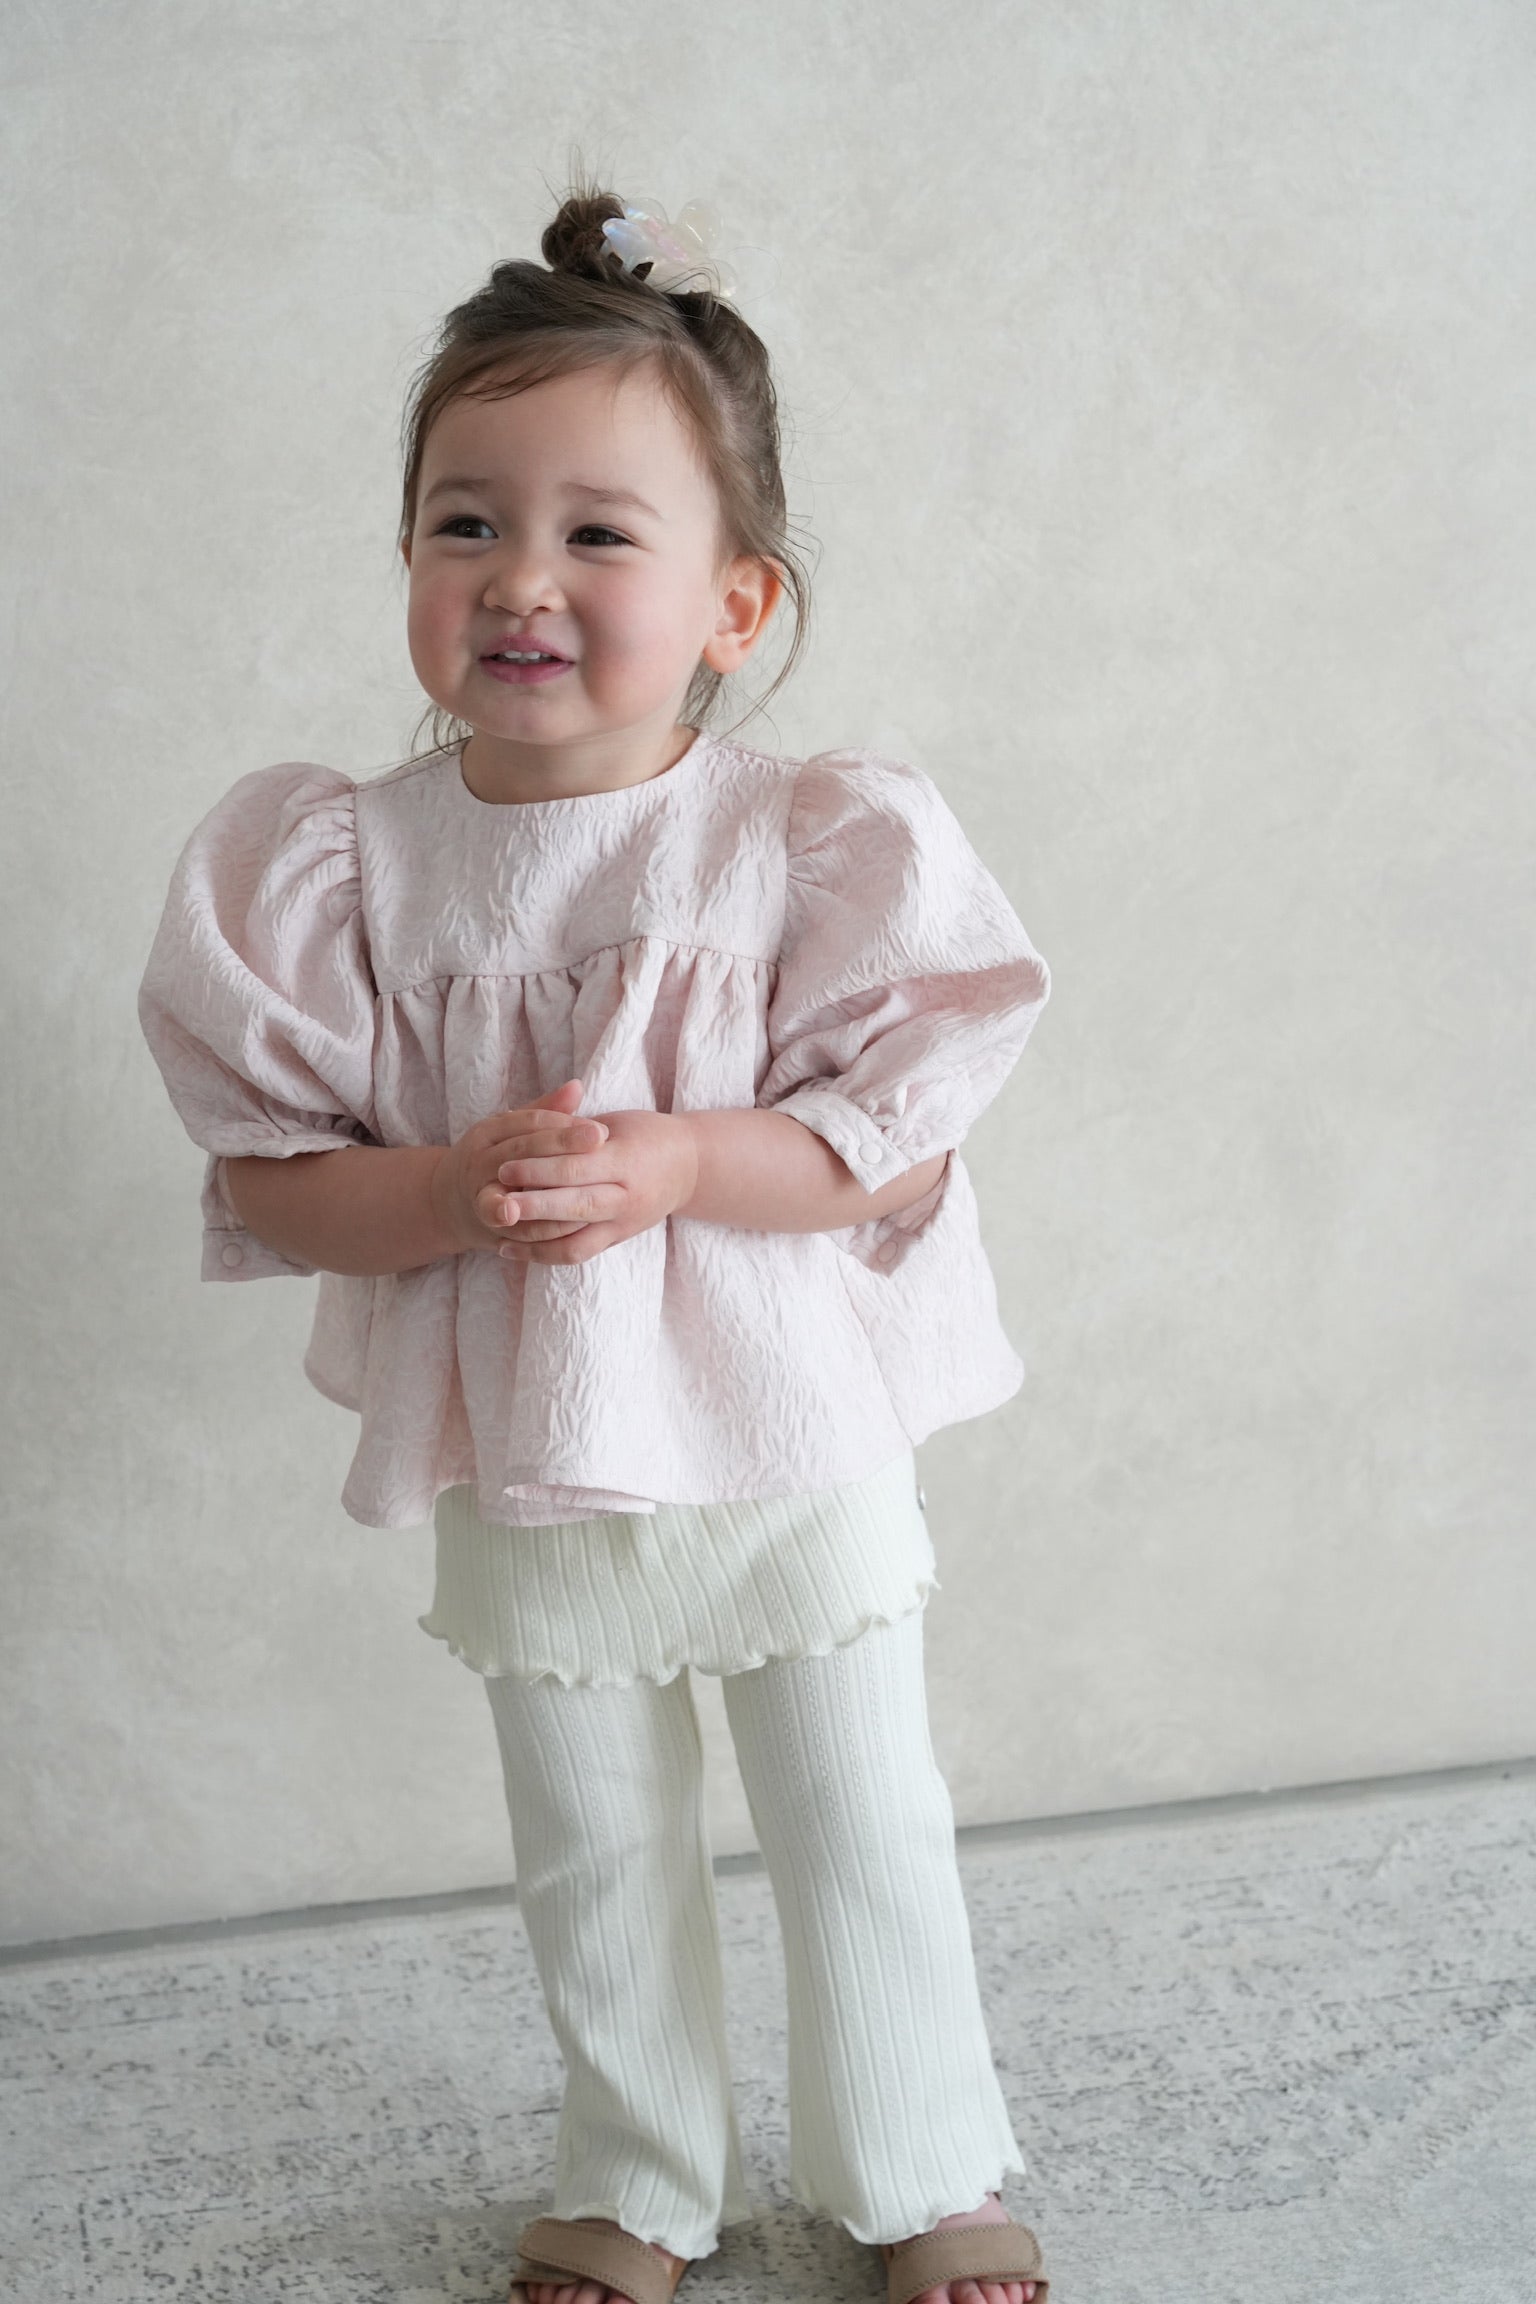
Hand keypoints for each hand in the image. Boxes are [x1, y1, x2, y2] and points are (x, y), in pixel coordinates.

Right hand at [429, 1077, 610, 1255]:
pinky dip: (541, 1228)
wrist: (448, 1203)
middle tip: (599, 1142)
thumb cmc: (493, 1161)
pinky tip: (571, 1226)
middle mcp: (479, 1159)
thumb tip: (577, 1085)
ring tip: (588, 1189)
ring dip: (553, 1192)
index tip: (600, 1129)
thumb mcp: (510, 1133)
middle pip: (524, 1150)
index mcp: (488, 1132)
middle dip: (563, 1145)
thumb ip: (544, 1112)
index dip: (565, 1124)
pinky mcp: (484, 1222)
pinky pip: (515, 1227)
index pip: (529, 1122)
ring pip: (516, 1188)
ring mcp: (478, 1191)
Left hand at [493, 1096, 699, 1265]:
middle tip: (497, 1202)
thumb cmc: (647, 1135)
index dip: (538, 1168)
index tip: (504, 1167)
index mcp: (625, 1159)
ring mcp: (624, 1223)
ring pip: (575, 1242)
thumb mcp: (616, 1121)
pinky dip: (544, 1255)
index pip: (576, 1166)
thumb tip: (529, 1132)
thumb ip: (575, 1130)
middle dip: (533, 1206)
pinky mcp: (618, 1239)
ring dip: (534, 1242)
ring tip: (500, 1235)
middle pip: (574, 1206)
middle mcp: (626, 1196)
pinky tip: (515, 1250)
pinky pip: (578, 1254)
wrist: (690, 1167)